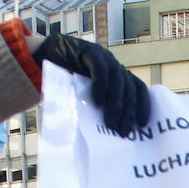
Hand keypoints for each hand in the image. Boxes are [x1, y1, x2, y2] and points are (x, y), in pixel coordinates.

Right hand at [32, 34, 149, 136]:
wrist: (45, 54)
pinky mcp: (90, 51)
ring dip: (115, 104)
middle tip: (122, 132)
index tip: (142, 125)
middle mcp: (114, 65)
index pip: (138, 88)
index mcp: (118, 75)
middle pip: (129, 89)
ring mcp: (104, 57)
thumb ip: (97, 109)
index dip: (143, 105)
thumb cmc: (66, 81)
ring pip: (118, 80)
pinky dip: (101, 86)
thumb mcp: (86, 96)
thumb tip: (107, 136)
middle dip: (128, 112)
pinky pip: (100, 69)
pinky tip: (97, 102)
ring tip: (110, 123)